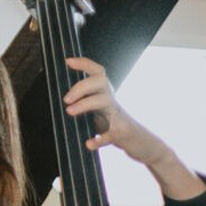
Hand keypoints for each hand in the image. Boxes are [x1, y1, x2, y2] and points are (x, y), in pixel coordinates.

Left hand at [62, 57, 176, 173]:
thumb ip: (86, 105)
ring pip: (104, 102)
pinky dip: (99, 140)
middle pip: (100, 82)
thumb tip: (62, 100)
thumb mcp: (101, 113)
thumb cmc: (116, 128)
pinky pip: (111, 135)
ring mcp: (118, 118)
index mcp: (105, 95)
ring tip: (70, 112)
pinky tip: (89, 144)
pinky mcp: (121, 135)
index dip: (84, 64)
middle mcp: (112, 102)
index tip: (68, 61)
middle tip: (66, 99)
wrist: (143, 145)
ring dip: (85, 104)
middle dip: (81, 86)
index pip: (97, 72)